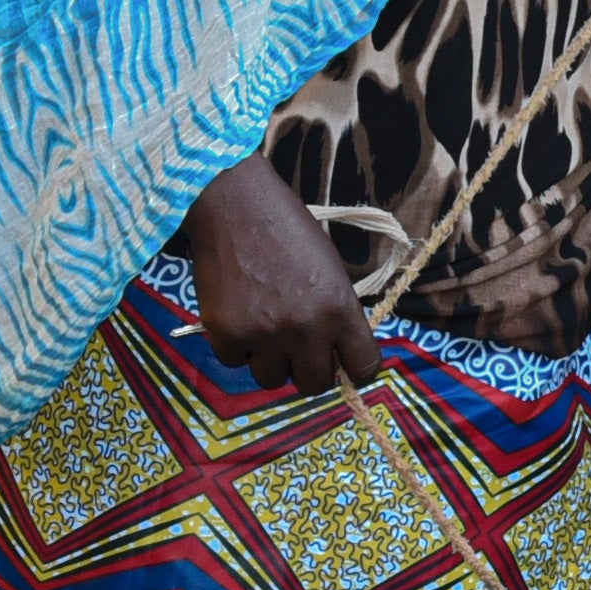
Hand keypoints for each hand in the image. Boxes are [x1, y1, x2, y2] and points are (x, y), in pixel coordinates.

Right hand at [175, 159, 385, 394]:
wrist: (235, 204)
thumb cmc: (288, 229)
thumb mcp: (331, 269)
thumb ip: (337, 314)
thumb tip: (336, 355)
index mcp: (339, 308)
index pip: (364, 369)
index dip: (354, 368)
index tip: (342, 361)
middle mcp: (306, 328)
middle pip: (315, 385)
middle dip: (308, 369)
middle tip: (296, 346)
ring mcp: (264, 334)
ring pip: (272, 380)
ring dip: (269, 361)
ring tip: (263, 326)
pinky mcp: (226, 334)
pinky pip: (235, 362)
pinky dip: (236, 346)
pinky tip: (238, 314)